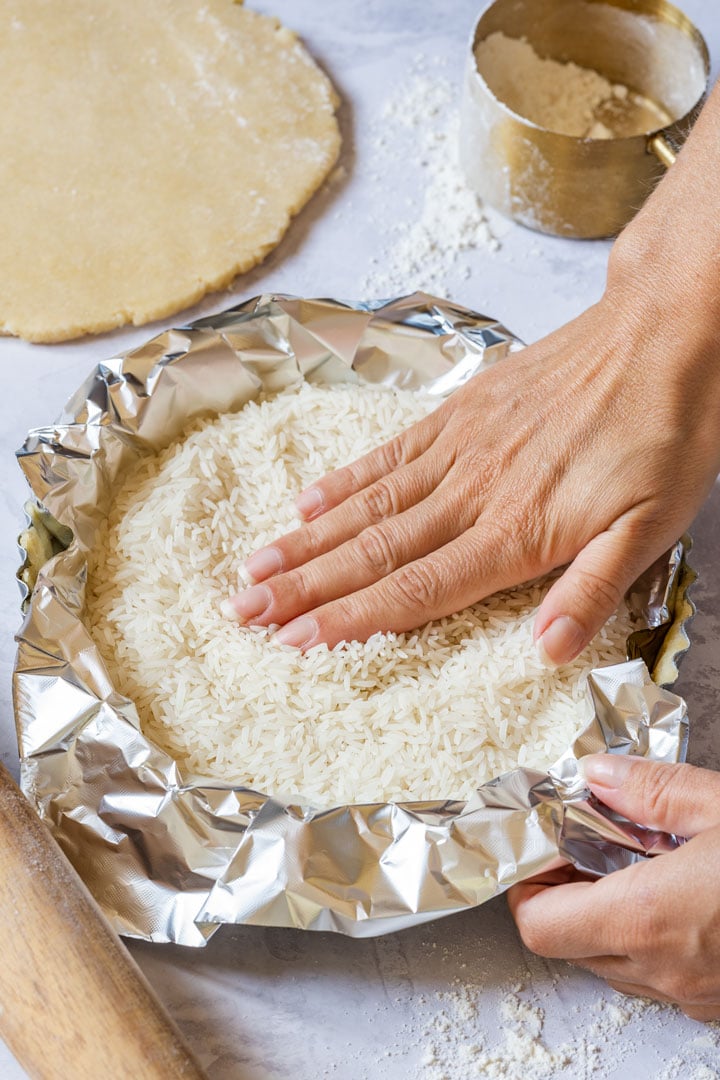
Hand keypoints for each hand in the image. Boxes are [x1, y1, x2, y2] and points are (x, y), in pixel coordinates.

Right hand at [222, 280, 719, 652]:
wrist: (665, 331)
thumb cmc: (666, 434)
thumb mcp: (655, 525)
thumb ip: (593, 588)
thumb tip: (548, 651)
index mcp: (517, 530)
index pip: (417, 588)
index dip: (352, 619)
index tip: (294, 641)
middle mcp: (474, 492)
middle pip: (374, 550)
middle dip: (304, 587)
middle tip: (243, 610)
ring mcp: (460, 447)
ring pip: (369, 505)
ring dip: (308, 540)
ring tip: (255, 566)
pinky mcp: (460, 411)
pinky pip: (391, 452)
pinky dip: (345, 481)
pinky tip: (309, 500)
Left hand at [507, 754, 719, 1020]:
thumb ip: (651, 788)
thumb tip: (599, 775)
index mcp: (650, 917)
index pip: (540, 924)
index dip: (526, 885)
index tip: (540, 847)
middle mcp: (664, 968)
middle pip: (568, 945)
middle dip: (564, 895)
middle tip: (582, 845)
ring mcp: (695, 995)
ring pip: (612, 966)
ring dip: (605, 919)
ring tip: (634, 863)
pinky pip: (659, 979)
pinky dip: (649, 941)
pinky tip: (679, 894)